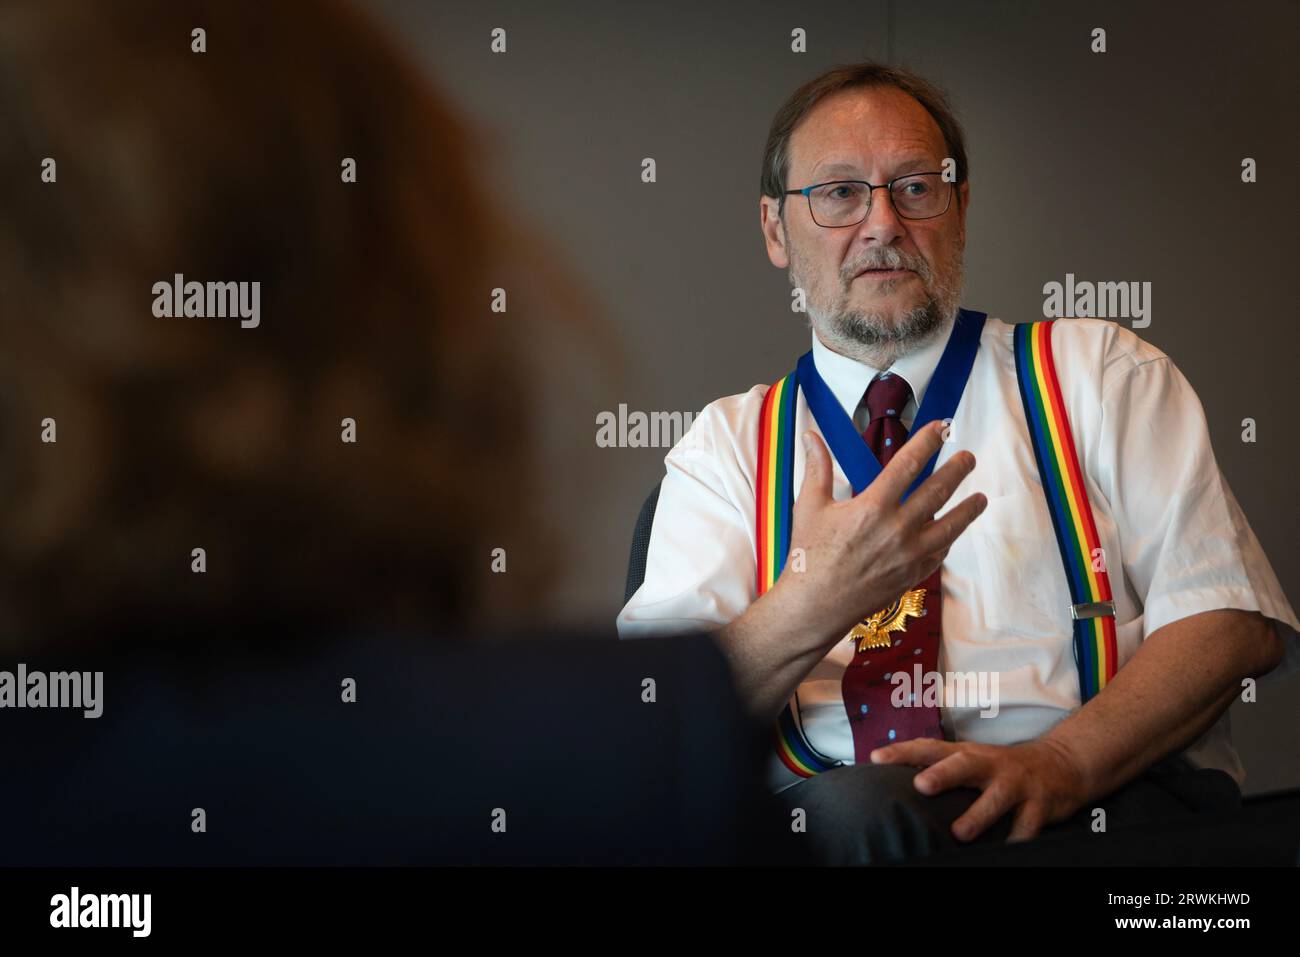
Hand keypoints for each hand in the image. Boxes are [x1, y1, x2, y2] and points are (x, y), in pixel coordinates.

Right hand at [773, 419, 987, 647]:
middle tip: (968, 458)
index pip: (908, 465)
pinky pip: (940, 553)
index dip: (928, 442)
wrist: (814, 606)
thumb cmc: (808, 556)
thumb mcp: (810, 507)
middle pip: (938, 491)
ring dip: (968, 509)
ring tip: (980, 498)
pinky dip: (949, 540)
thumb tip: (811, 436)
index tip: (942, 428)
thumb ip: (817, 468)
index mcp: (872, 508)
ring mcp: (909, 555)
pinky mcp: (912, 576)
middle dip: (957, 470)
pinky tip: (952, 532)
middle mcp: (897, 530)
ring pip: (950, 526)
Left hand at [869, 738, 1089, 841]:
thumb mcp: (973, 762)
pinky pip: (1027, 826)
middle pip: (964, 764)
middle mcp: (990, 765)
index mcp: (968, 754)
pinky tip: (1005, 851)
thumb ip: (940, 768)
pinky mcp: (1040, 806)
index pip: (930, 748)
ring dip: (978, 815)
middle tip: (920, 786)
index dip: (903, 751)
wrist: (1062, 765)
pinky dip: (1016, 840)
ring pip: (997, 798)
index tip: (876, 759)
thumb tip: (894, 784)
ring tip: (959, 833)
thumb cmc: (1003, 769)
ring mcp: (1016, 784)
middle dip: (942, 774)